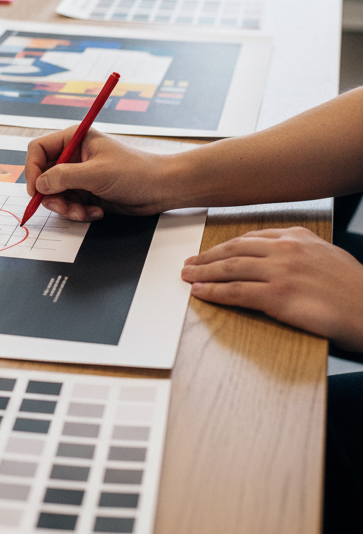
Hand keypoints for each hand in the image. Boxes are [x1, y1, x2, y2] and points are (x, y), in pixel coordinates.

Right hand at [25, 127, 178, 220]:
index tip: (35, 190)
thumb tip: (39, 184)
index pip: (39, 150)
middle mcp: (73, 156)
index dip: (32, 169)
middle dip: (51, 195)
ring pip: (54, 194)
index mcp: (74, 139)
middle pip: (43, 176)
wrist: (162, 189)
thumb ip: (64, 178)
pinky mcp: (86, 192)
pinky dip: (78, 212)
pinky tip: (96, 212)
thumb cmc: (136, 172)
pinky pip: (69, 204)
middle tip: (62, 208)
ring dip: (66, 207)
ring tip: (84, 212)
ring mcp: (79, 175)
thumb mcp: (97, 173)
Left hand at [181, 227, 362, 351]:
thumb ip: (301, 251)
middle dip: (207, 257)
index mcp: (297, 237)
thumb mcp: (328, 256)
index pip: (250, 238)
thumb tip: (280, 254)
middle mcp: (286, 249)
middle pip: (234, 250)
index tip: (211, 252)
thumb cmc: (355, 290)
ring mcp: (280, 272)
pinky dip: (214, 292)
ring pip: (229, 268)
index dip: (225, 246)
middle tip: (190, 263)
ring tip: (187, 276)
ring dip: (203, 273)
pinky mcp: (278, 296)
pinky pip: (236, 292)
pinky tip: (201, 293)